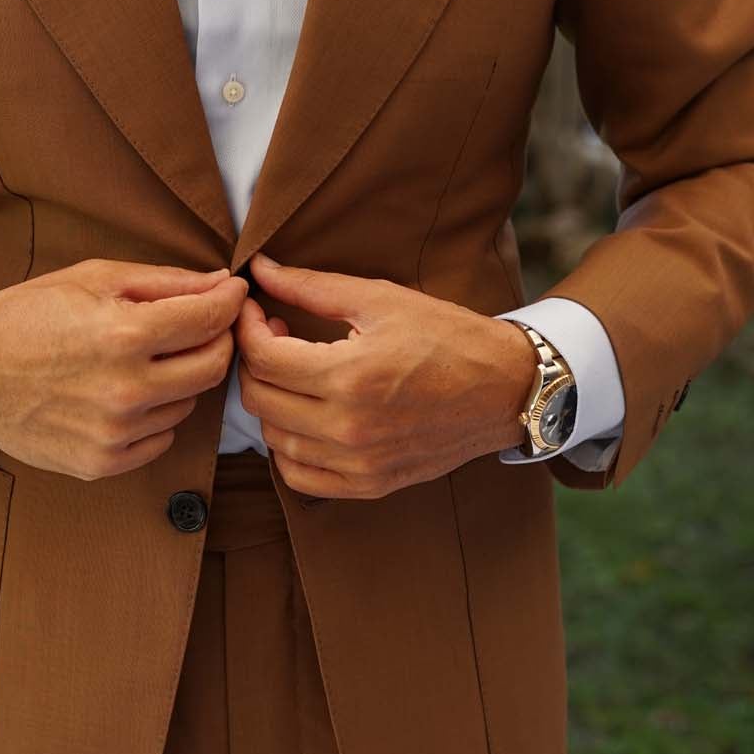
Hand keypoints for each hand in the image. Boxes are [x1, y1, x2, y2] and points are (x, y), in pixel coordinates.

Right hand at [0, 258, 246, 479]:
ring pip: (187, 404)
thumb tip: (224, 285)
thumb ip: (167, 282)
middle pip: (212, 367)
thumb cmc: (29, 313)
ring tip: (144, 359)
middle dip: (216, 340)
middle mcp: (125, 390)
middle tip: (200, 326)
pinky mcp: (100, 463)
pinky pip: (160, 438)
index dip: (231, 302)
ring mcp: (113, 434)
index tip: (234, 294)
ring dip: (180, 379)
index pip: (211, 320)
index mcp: (124, 336)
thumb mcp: (95, 278)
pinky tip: (124, 393)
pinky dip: (154, 415)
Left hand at [235, 252, 535, 498]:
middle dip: (254, 361)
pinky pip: (299, 476)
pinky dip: (288, 448)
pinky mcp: (369, 484)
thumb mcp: (381, 299)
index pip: (263, 358)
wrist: (506, 389)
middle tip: (274, 335)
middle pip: (259, 400)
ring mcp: (359, 462)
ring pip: (273, 439)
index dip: (247, 327)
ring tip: (294, 372)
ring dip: (270, 402)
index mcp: (351, 375)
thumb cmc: (448, 337)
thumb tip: (259, 269)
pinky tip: (304, 416)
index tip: (256, 309)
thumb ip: (311, 286)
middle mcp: (350, 427)